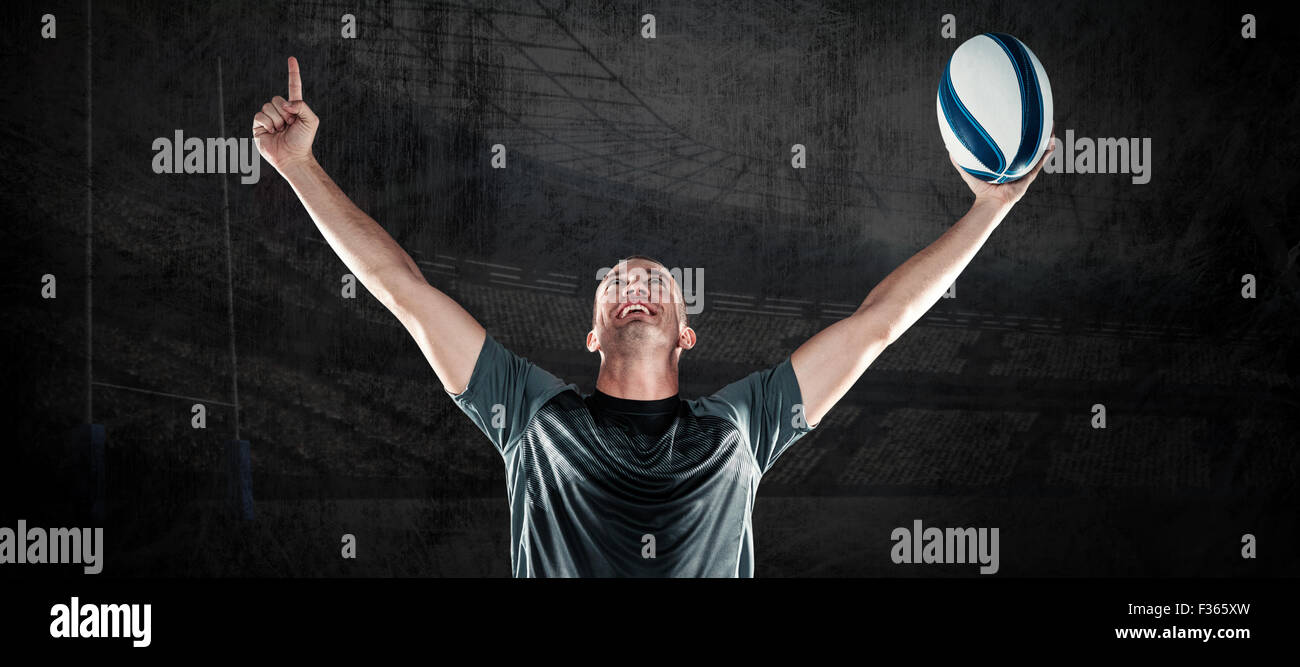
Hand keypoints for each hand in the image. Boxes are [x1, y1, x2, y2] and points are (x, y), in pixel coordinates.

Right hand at [252, 56, 317, 170]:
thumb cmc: (303, 140)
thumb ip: (302, 106)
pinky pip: (260, 115)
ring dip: (277, 120)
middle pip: (277, 98)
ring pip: (268, 106)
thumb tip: (285, 104)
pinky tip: (273, 133)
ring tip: (282, 131)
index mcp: (294, 107)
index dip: (293, 72)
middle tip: (290, 126)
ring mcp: (269, 117)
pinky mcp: (259, 125)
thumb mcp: (311, 120)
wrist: (292, 157)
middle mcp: (280, 110)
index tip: (292, 58)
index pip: (293, 86)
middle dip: (285, 112)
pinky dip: (268, 124)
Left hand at [952, 130, 1054, 206]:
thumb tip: (948, 147)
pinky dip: (1046, 153)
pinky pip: (1039, 162)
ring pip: (1037, 153)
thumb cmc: (980, 190)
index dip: (1016, 138)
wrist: (991, 202)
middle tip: (1037, 121)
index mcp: (1005, 165)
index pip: (1012, 148)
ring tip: (1050, 128)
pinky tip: (1051, 142)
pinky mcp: (1028, 177)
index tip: (1018, 124)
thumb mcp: (969, 171)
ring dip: (1044, 141)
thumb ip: (959, 161)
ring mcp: (1024, 171)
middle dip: (1033, 136)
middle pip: (1027, 148)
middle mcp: (1016, 166)